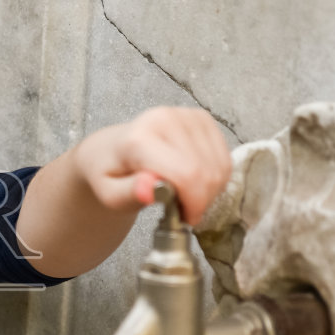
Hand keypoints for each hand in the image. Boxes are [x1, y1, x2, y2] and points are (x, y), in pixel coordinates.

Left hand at [75, 107, 231, 225]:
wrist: (111, 151)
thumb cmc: (111, 175)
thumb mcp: (110, 195)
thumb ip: (130, 193)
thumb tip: (149, 189)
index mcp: (139, 139)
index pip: (186, 174)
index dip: (193, 203)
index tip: (185, 219)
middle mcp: (164, 119)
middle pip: (205, 172)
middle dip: (201, 200)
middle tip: (184, 211)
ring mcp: (185, 116)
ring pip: (219, 166)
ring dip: (209, 190)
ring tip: (186, 196)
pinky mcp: (201, 118)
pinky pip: (224, 157)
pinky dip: (215, 177)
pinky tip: (195, 182)